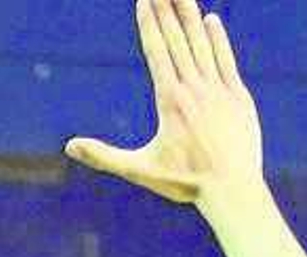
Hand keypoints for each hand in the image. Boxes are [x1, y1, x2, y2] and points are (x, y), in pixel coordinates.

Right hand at [65, 0, 261, 211]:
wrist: (232, 189)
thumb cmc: (185, 183)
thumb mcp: (140, 170)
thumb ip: (104, 156)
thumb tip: (69, 146)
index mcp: (170, 101)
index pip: (158, 51)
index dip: (149, 23)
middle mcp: (194, 88)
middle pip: (178, 40)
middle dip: (166, 9)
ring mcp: (218, 90)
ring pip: (201, 44)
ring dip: (190, 16)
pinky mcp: (238, 97)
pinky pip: (224, 60)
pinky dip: (217, 40)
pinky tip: (210, 21)